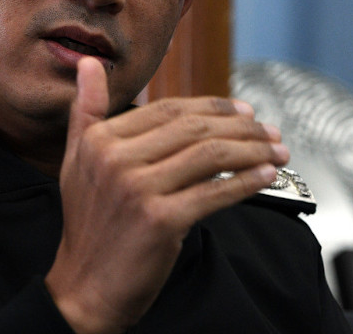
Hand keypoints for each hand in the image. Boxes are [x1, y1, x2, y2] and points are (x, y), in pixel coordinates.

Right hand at [43, 57, 289, 333]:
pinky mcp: (160, 221)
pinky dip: (246, 181)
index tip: (243, 110)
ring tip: (276, 150)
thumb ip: (86, 110)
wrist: (85, 288)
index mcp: (99, 140)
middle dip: (241, 126)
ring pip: (210, 155)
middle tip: (269, 129)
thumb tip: (89, 63)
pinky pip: (215, 193)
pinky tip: (265, 175)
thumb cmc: (89, 226)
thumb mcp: (76, 160)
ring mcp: (138, 189)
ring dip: (252, 150)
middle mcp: (115, 160)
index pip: (168, 109)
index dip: (213, 106)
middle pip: (193, 129)